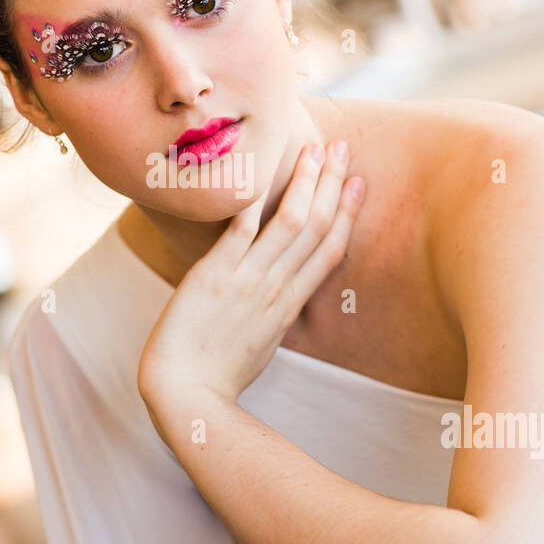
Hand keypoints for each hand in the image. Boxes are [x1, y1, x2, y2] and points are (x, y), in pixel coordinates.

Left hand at [137, 139, 364, 414]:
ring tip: (312, 149)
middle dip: (331, 184)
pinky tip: (259, 172)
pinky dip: (252, 201)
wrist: (187, 394)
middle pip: (316, 227)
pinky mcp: (214, 276)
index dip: (347, 213)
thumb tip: (278, 294)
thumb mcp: (261, 343)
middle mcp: (276, 288)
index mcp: (289, 305)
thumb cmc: (218, 374)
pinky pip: (239, 231)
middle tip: (340, 148)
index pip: (330, 250)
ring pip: (289, 223)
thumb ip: (272, 312)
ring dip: (304, 182)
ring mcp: (247, 280)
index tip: (357, 183)